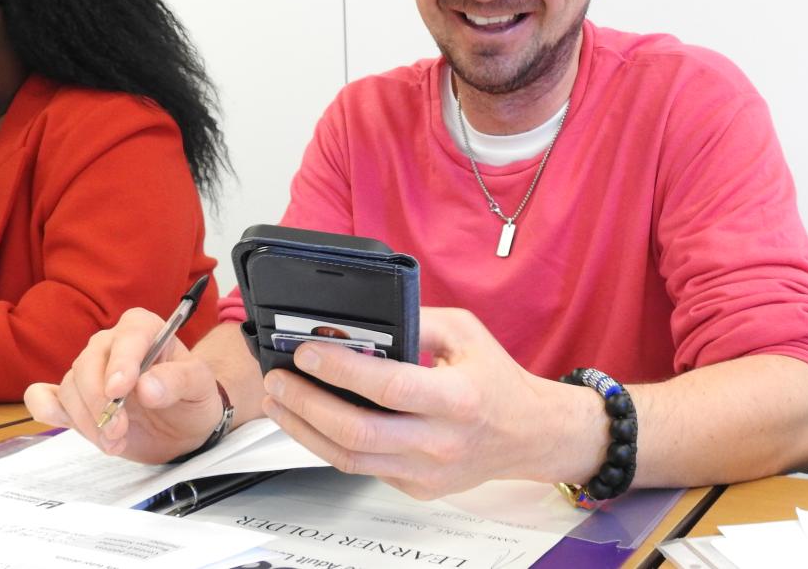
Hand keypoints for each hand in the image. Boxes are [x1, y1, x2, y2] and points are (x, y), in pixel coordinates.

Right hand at [23, 307, 229, 463]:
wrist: (183, 425)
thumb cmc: (193, 397)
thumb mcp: (200, 387)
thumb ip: (178, 381)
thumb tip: (146, 388)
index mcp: (143, 329)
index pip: (127, 338)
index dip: (121, 363)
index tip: (119, 391)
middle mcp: (111, 344)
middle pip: (88, 365)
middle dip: (101, 403)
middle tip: (120, 432)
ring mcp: (88, 371)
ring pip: (70, 388)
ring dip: (88, 420)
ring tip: (116, 443)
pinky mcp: (74, 400)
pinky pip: (43, 396)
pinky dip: (47, 409)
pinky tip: (65, 423)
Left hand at [261, 307, 603, 499]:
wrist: (529, 434)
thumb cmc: (496, 379)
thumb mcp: (465, 332)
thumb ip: (415, 321)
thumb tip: (358, 319)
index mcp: (458, 397)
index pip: (388, 387)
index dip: (340, 370)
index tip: (307, 351)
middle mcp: (442, 441)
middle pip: (357, 432)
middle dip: (306, 403)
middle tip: (278, 378)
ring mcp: (427, 471)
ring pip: (349, 458)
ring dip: (304, 428)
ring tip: (279, 400)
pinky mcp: (416, 487)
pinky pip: (361, 467)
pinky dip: (327, 443)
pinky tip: (309, 419)